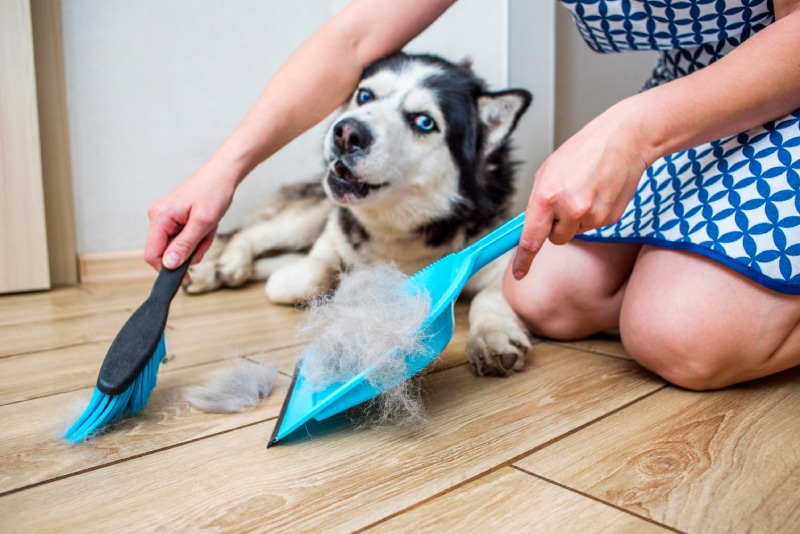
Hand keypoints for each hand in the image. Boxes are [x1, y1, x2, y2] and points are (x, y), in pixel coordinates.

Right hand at [144, 163, 236, 270]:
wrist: (222, 175)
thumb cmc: (213, 193)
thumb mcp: (203, 223)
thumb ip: (185, 245)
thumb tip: (169, 265)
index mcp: (160, 217)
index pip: (152, 254)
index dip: (167, 268)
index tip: (187, 274)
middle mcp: (157, 216)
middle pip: (167, 251)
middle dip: (189, 251)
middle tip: (206, 238)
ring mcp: (165, 217)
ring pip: (178, 245)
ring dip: (197, 243)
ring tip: (209, 228)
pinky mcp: (174, 217)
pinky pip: (183, 237)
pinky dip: (197, 236)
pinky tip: (207, 226)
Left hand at [511, 99, 651, 278]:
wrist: (624, 140)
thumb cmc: (584, 151)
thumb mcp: (548, 171)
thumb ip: (537, 201)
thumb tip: (531, 226)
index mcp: (547, 196)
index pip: (531, 239)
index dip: (523, 260)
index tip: (518, 273)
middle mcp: (570, 210)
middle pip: (555, 239)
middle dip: (556, 225)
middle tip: (566, 198)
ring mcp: (593, 216)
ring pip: (575, 233)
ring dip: (576, 218)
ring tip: (585, 189)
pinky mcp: (610, 219)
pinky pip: (593, 226)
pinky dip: (593, 214)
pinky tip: (598, 192)